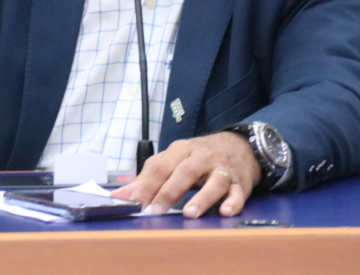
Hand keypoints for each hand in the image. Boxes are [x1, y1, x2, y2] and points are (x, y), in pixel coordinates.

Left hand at [110, 132, 261, 218]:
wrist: (240, 146)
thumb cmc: (199, 157)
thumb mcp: (173, 160)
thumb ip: (147, 178)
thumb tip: (119, 197)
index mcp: (181, 150)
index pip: (161, 166)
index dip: (147, 185)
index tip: (135, 204)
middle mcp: (202, 157)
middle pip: (185, 171)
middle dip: (170, 191)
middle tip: (157, 211)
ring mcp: (223, 169)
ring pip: (213, 181)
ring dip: (202, 198)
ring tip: (189, 214)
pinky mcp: (240, 183)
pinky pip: (238, 192)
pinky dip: (233, 202)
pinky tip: (226, 212)